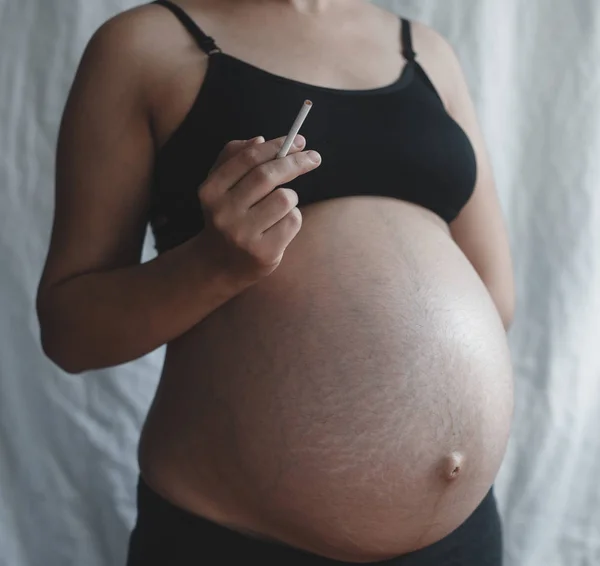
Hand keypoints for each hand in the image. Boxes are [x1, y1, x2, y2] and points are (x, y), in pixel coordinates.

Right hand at [198, 135, 320, 281]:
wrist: (220, 264)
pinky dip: (293, 218)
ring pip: (284, 199)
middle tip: (313, 157)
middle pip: (268, 176)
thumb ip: (234, 158)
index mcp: (211, 191)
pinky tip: (279, 226)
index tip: (299, 141)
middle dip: (295, 162)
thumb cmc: (227, 216)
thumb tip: (259, 140)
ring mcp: (243, 235)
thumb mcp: (221, 186)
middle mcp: (224, 213)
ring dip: (290, 198)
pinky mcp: (263, 252)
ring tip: (279, 207)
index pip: (248, 158)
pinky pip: (292, 221)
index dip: (277, 146)